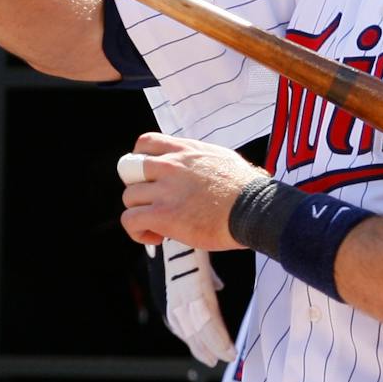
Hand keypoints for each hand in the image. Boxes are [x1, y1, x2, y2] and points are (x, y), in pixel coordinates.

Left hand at [117, 133, 259, 251]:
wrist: (255, 209)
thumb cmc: (249, 190)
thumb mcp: (224, 159)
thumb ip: (204, 159)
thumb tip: (210, 167)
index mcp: (185, 150)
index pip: (145, 143)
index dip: (140, 160)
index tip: (150, 177)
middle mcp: (170, 165)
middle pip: (127, 168)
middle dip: (136, 186)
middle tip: (152, 201)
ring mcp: (164, 190)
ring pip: (129, 197)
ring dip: (139, 213)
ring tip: (157, 226)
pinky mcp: (162, 215)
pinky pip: (130, 220)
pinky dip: (137, 232)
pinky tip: (156, 238)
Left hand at [156, 237, 234, 366]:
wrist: (181, 206)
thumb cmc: (188, 227)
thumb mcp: (194, 252)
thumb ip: (203, 274)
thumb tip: (216, 286)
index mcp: (171, 281)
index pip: (180, 314)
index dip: (191, 333)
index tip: (204, 347)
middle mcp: (171, 287)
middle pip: (185, 324)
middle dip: (199, 344)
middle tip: (213, 359)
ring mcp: (180, 286)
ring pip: (196, 325)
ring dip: (211, 344)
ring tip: (224, 356)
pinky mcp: (192, 283)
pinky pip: (206, 317)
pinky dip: (216, 335)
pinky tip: (225, 347)